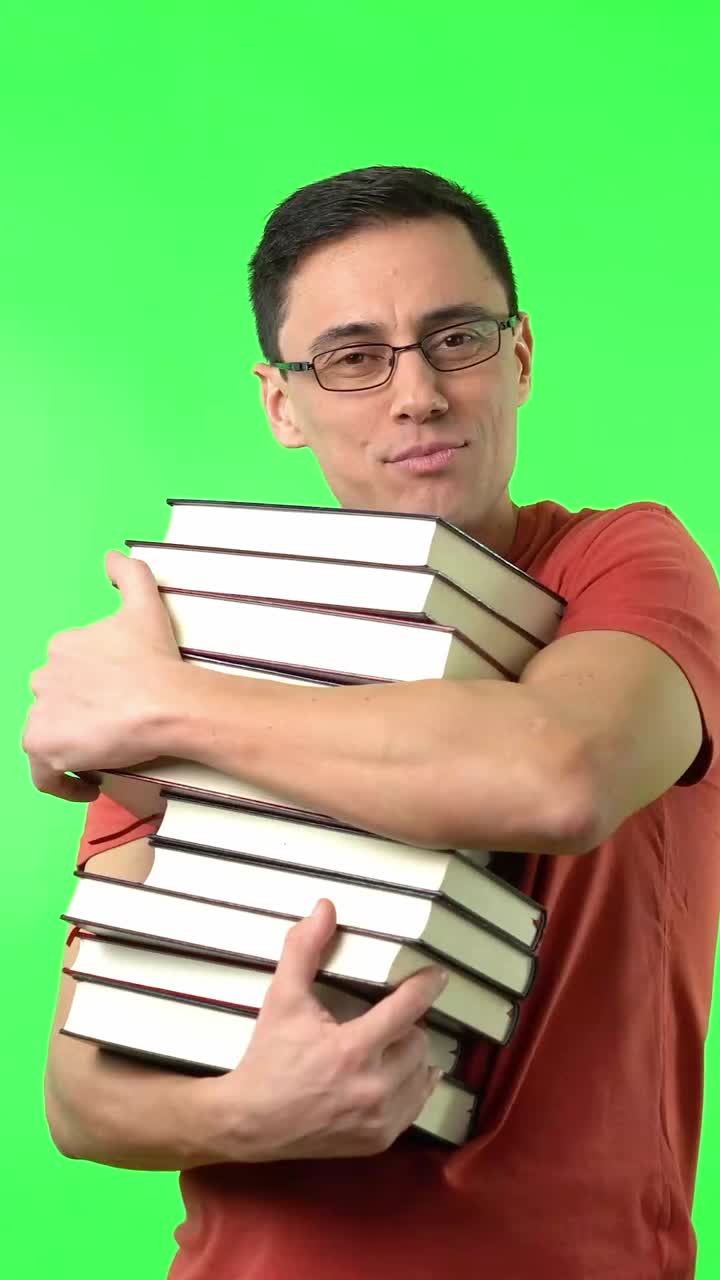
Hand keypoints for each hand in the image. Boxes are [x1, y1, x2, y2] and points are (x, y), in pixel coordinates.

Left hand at [23, 550, 183, 801]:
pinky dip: (60, 781)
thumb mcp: (146, 604)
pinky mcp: (46, 747)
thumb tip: (114, 555)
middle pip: (55, 701)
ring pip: (48, 734)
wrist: (166, 703)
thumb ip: (130, 574)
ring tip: (103, 752)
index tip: (114, 698)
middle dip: (79, 712)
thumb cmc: (158, 660)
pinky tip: (86, 782)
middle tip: (114, 725)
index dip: (91, 686)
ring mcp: (41, 714)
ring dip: (71, 742)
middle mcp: (44, 677)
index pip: (68, 670)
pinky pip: (43, 773)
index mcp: (64, 646)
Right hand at [207, 899, 447, 1162]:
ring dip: (411, 1056)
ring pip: (422, 1074)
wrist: (250, 1123)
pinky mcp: (378, 1141)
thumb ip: (304, 949)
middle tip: (387, 1019)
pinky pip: (415, 1106)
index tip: (438, 974)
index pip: (407, 1009)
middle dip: (406, 1026)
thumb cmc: (268, 1057)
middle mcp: (373, 1087)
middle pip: (418, 1041)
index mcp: (353, 1049)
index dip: (426, 986)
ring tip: (390, 1045)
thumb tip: (325, 906)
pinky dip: (410, 1087)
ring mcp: (378, 1119)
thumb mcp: (282, 998)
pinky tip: (396, 1075)